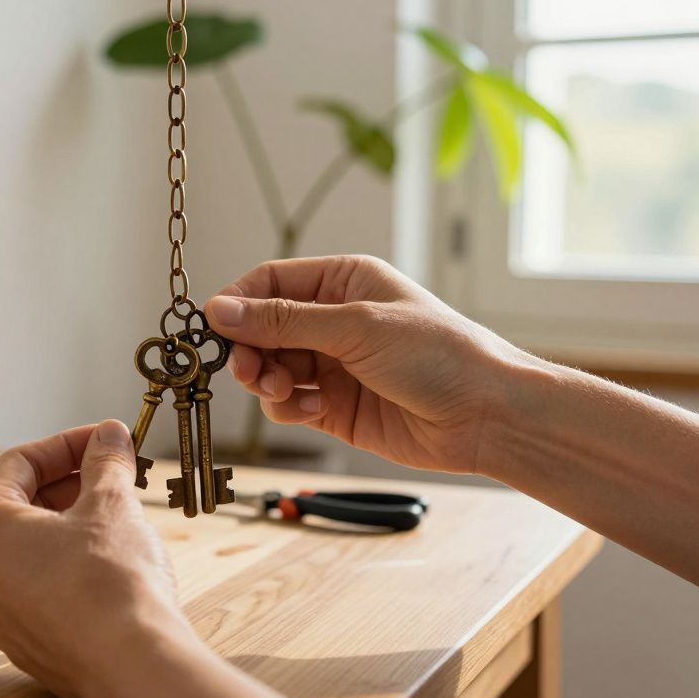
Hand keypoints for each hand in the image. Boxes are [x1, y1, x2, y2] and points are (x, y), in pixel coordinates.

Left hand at [0, 421, 289, 697]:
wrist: (132, 666)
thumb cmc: (112, 585)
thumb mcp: (112, 503)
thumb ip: (105, 461)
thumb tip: (109, 437)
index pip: (17, 464)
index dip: (66, 444)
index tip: (103, 438)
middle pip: (19, 507)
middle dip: (69, 483)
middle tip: (113, 470)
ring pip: (30, 550)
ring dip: (70, 522)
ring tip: (117, 512)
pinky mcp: (25, 642)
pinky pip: (40, 588)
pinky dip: (68, 564)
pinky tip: (110, 560)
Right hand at [206, 255, 539, 473]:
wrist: (485, 415)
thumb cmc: (439, 355)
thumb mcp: (355, 326)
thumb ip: (283, 321)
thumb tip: (221, 310)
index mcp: (342, 281)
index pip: (268, 283)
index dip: (237, 304)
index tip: (213, 329)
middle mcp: (333, 320)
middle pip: (261, 329)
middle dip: (249, 350)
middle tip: (250, 370)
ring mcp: (332, 365)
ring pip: (269, 368)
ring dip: (266, 381)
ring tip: (287, 390)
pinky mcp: (333, 407)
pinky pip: (288, 403)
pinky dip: (289, 406)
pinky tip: (315, 408)